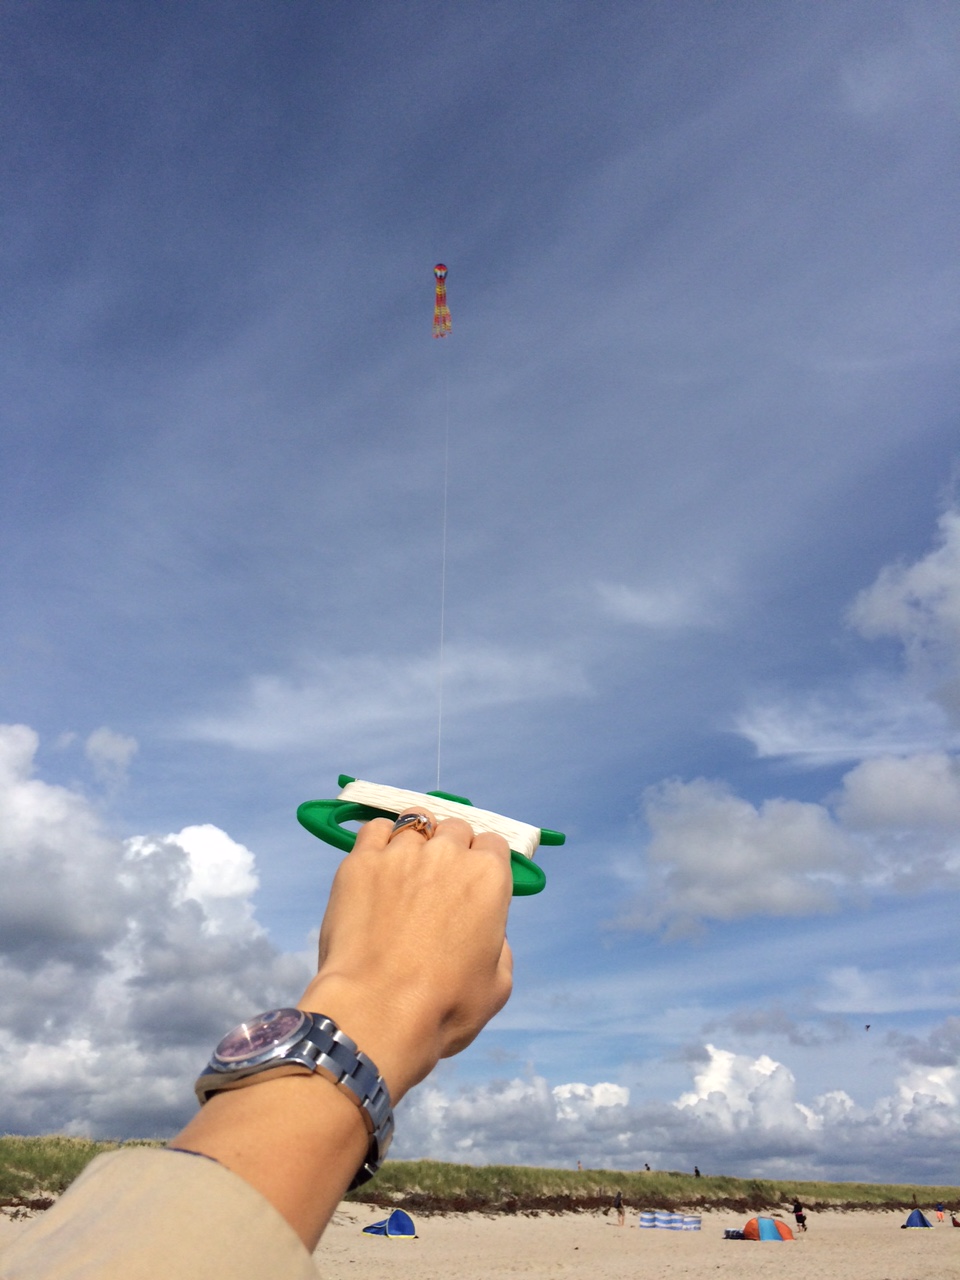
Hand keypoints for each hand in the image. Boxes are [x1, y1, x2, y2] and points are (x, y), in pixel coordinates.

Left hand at [298, 808, 513, 1101]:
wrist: (376, 1011)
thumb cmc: (444, 1006)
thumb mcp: (498, 984)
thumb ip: (498, 943)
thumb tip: (485, 929)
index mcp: (488, 877)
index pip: (493, 845)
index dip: (485, 863)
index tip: (474, 882)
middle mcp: (448, 853)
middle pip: (455, 829)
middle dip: (452, 849)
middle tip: (439, 881)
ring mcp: (402, 853)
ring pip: (416, 822)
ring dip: (417, 840)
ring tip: (406, 866)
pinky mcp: (361, 861)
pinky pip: (374, 830)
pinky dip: (380, 840)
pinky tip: (378, 862)